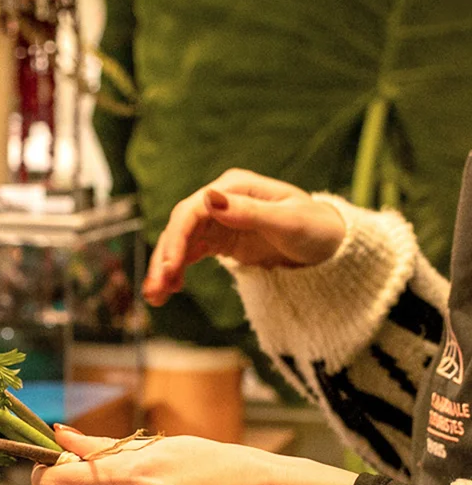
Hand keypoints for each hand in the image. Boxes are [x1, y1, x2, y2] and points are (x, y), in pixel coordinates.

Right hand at [143, 169, 347, 306]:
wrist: (329, 246)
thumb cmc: (316, 228)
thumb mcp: (288, 222)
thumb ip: (249, 212)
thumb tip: (210, 199)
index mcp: (235, 188)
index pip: (193, 210)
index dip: (177, 238)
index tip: (169, 267)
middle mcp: (222, 200)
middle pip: (180, 227)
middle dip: (165, 258)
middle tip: (156, 289)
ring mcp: (218, 221)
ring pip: (180, 243)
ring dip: (165, 269)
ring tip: (155, 296)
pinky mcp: (219, 241)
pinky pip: (190, 256)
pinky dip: (176, 273)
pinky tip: (168, 291)